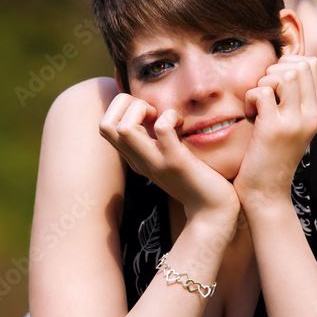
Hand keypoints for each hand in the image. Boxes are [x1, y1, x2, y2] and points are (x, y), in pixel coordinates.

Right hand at [99, 93, 240, 225]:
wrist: (211, 211)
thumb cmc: (194, 180)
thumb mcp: (166, 158)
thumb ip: (155, 140)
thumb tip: (154, 111)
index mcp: (134, 158)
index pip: (105, 126)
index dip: (122, 108)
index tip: (148, 113)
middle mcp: (138, 160)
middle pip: (105, 125)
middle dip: (126, 104)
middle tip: (153, 112)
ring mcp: (155, 162)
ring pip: (123, 128)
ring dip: (142, 109)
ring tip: (164, 117)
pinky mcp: (176, 162)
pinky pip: (162, 129)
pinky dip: (170, 116)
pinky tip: (182, 124)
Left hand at [234, 54, 316, 210]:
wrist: (265, 195)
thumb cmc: (269, 158)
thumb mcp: (287, 127)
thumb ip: (289, 101)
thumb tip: (279, 70)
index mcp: (316, 112)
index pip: (309, 64)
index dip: (285, 64)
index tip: (271, 87)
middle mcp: (311, 115)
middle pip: (298, 65)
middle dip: (273, 71)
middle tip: (261, 95)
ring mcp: (295, 122)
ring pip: (283, 75)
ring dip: (262, 83)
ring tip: (256, 106)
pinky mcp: (274, 129)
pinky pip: (261, 91)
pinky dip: (249, 98)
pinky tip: (248, 116)